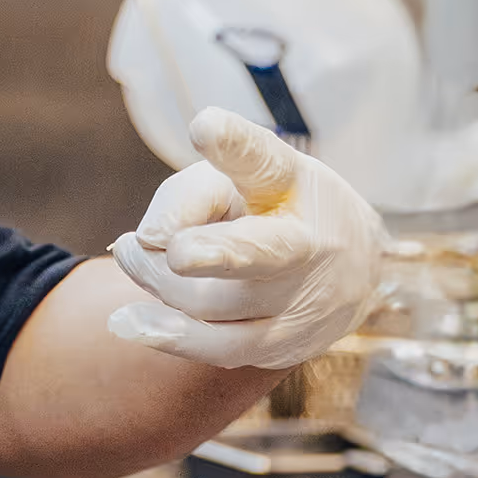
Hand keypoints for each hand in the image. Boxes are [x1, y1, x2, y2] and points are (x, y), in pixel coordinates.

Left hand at [107, 109, 385, 371]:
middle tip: (160, 248)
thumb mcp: (239, 178)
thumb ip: (189, 193)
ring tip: (130, 253)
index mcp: (295, 186)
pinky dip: (170, 336)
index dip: (233, 144)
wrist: (348, 268)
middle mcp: (309, 246)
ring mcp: (302, 303)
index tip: (204, 127)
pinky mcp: (286, 346)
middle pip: (258, 251)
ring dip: (158, 283)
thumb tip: (152, 238)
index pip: (264, 161)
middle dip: (214, 252)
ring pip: (214, 304)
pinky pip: (221, 349)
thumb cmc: (275, 207)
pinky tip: (129, 323)